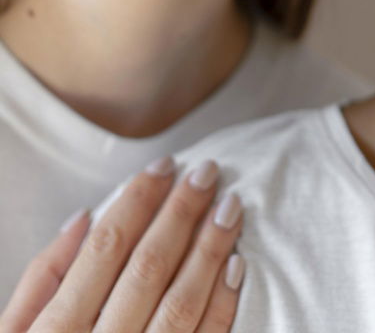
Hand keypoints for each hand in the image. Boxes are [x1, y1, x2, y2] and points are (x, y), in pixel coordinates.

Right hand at [0, 155, 244, 331]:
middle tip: (208, 171)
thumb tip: (84, 218)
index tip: (165, 165)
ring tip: (230, 207)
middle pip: (148, 267)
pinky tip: (237, 266)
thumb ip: (41, 279)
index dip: (138, 200)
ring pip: (181, 304)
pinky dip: (223, 305)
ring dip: (210, 251)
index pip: (106, 248)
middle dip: (182, 213)